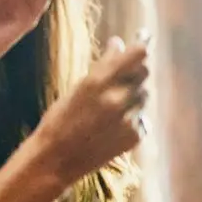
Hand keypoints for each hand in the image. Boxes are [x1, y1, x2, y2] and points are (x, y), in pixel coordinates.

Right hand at [30, 38, 147, 182]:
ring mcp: (129, 117)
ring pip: (144, 96)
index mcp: (98, 81)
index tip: (142, 43)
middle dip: (136, 72)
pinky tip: (112, 128)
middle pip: (145, 73)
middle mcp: (117, 97)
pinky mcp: (136, 135)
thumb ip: (103, 66)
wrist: (56, 159)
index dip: (142, 47)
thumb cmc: (61, 120)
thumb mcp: (77, 88)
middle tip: (121, 79)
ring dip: (134, 97)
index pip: (138, 54)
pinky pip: (142, 117)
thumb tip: (119, 42)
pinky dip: (132, 118)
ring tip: (110, 109)